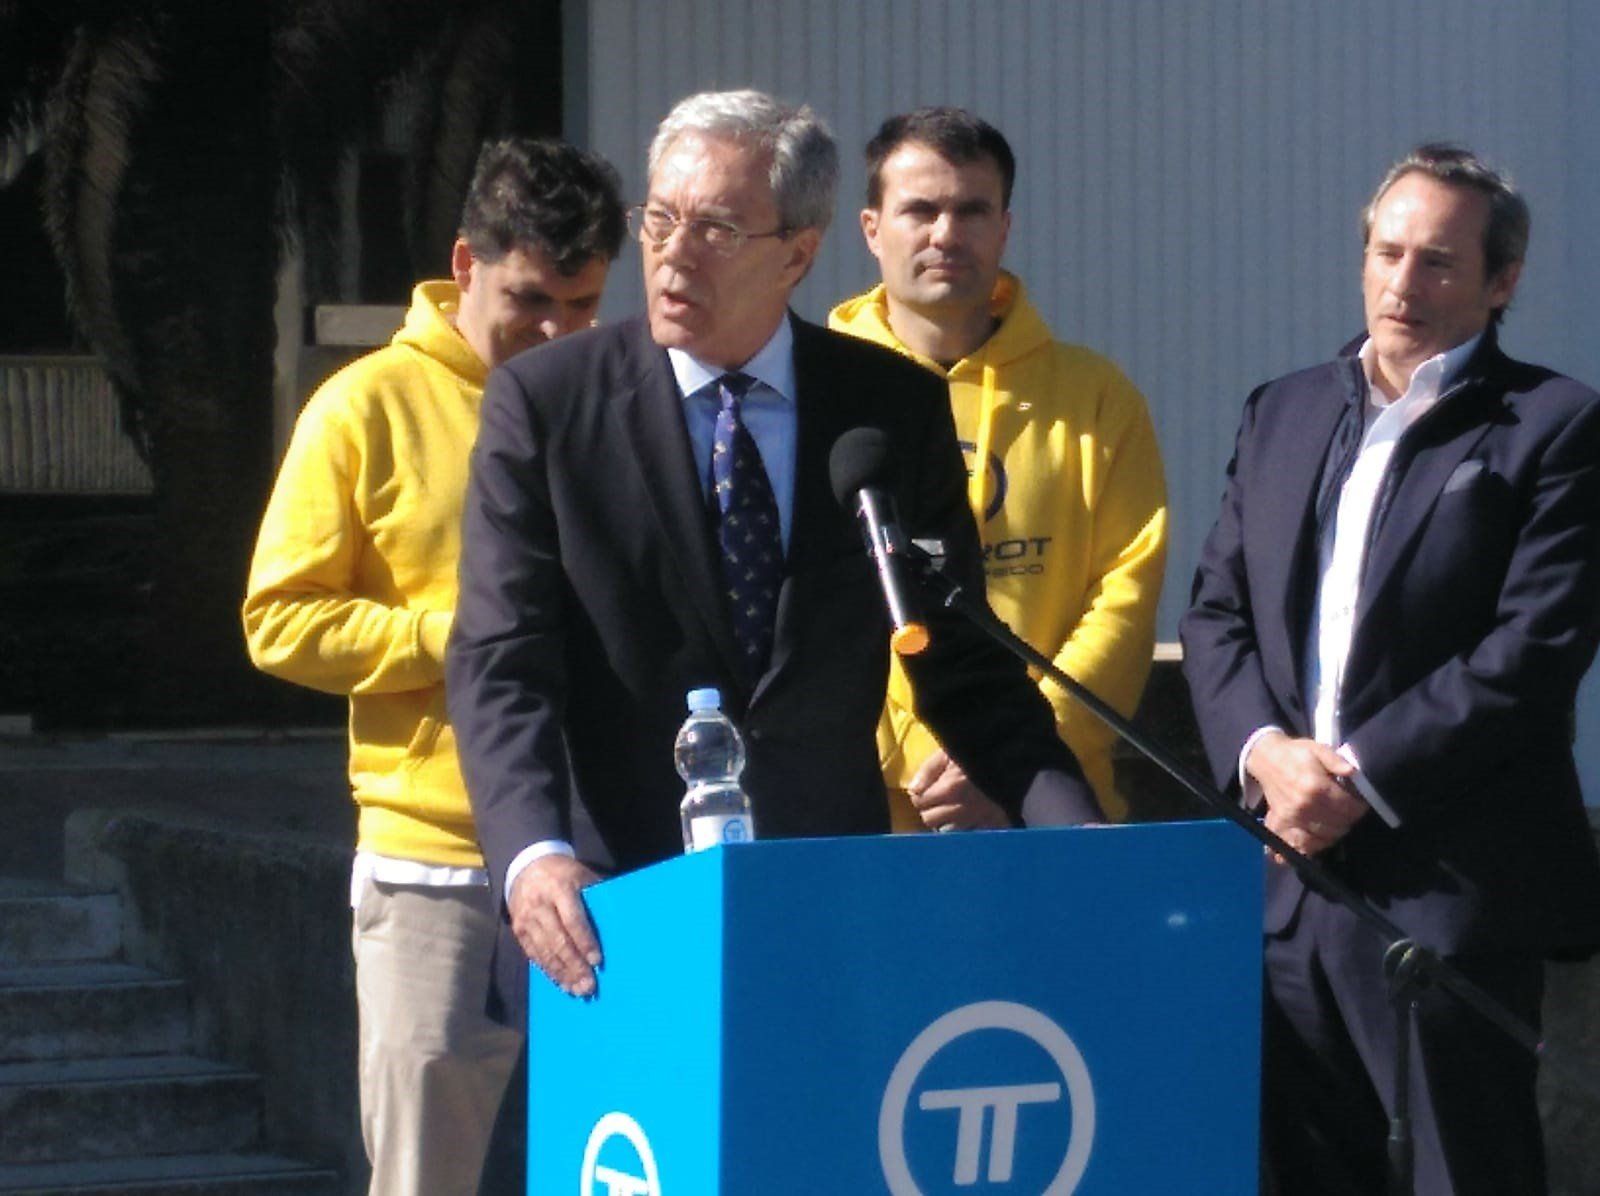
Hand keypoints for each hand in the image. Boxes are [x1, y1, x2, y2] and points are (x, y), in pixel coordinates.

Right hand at [507, 854, 602, 996]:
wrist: (526, 865)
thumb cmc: (564, 873)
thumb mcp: (582, 876)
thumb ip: (596, 897)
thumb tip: (618, 923)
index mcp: (560, 888)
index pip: (573, 919)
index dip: (585, 941)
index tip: (597, 961)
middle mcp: (540, 905)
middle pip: (558, 941)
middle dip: (574, 966)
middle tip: (589, 986)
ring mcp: (526, 919)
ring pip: (545, 952)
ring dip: (562, 974)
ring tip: (577, 991)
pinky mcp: (518, 930)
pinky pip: (534, 954)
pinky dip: (548, 971)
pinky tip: (561, 982)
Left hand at [906, 749, 1011, 831]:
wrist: (1018, 755)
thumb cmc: (982, 749)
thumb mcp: (952, 751)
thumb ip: (929, 770)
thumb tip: (914, 790)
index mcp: (950, 788)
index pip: (919, 802)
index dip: (921, 795)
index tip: (927, 790)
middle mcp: (963, 809)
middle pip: (930, 820)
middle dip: (932, 809)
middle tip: (940, 800)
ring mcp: (980, 820)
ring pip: (949, 832)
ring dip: (948, 822)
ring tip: (955, 810)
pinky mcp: (997, 826)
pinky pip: (974, 837)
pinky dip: (970, 830)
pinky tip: (972, 820)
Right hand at [1246, 732, 1368, 858]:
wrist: (1266, 759)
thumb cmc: (1296, 754)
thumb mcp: (1319, 749)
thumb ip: (1337, 760)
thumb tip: (1353, 772)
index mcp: (1317, 787)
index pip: (1349, 809)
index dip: (1360, 807)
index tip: (1360, 802)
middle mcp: (1305, 806)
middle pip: (1339, 826)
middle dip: (1349, 820)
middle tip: (1348, 811)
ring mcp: (1292, 818)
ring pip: (1325, 837)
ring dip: (1335, 832)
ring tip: (1336, 821)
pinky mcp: (1282, 825)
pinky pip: (1302, 845)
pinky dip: (1314, 846)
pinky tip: (1320, 836)